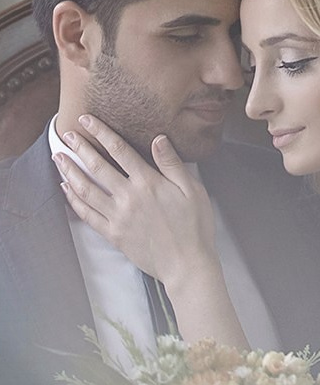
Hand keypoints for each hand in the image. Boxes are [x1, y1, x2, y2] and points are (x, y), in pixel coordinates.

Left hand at [54, 114, 217, 288]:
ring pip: (86, 189)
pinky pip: (87, 215)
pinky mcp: (114, 234)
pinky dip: (74, 200)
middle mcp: (128, 197)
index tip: (87, 120)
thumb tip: (158, 139)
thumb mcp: (192, 190)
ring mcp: (118, 217)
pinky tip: (67, 189)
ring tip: (59, 158)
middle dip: (79, 148)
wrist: (187, 265)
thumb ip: (172, 163)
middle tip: (66, 134)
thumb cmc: (194, 227)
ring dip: (70, 171)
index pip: (119, 150)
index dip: (101, 132)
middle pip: (97, 166)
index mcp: (148, 182)